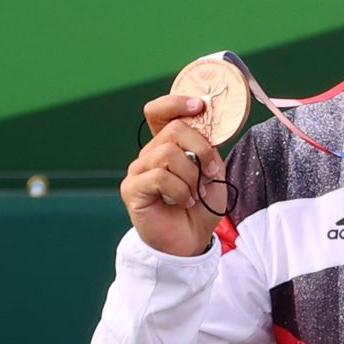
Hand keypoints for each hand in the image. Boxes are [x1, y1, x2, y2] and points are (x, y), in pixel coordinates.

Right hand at [119, 95, 226, 256]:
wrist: (191, 241)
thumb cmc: (201, 206)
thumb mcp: (212, 171)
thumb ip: (207, 147)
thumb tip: (206, 126)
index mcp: (167, 144)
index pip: (159, 111)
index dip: (177, 102)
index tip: (200, 106)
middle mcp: (149, 153)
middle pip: (173, 129)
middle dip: (201, 149)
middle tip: (210, 172)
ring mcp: (138, 169)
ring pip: (168, 153)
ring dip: (191, 176)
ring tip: (194, 194)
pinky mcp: (132, 188)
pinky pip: (160, 176)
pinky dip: (180, 190)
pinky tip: (183, 202)